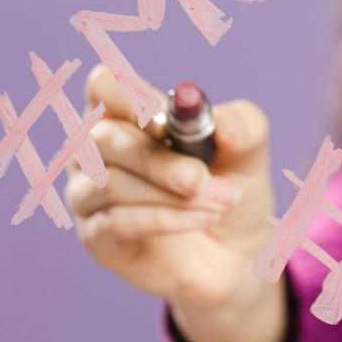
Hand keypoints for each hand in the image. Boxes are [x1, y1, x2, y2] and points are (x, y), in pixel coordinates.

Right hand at [67, 64, 275, 309]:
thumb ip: (243, 127)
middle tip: (201, 176)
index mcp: (129, 116)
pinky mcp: (98, 239)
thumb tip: (223, 122)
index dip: (130, 97)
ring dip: (172, 194)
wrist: (239, 253)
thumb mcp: (250, 154)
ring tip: (223, 200)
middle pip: (102, 138)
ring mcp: (91, 196)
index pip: (104, 88)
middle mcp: (98, 152)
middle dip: (158, 159)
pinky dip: (166, 219)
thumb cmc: (233, 188)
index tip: (168, 120)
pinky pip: (118, 222)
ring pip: (110, 183)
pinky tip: (205, 218)